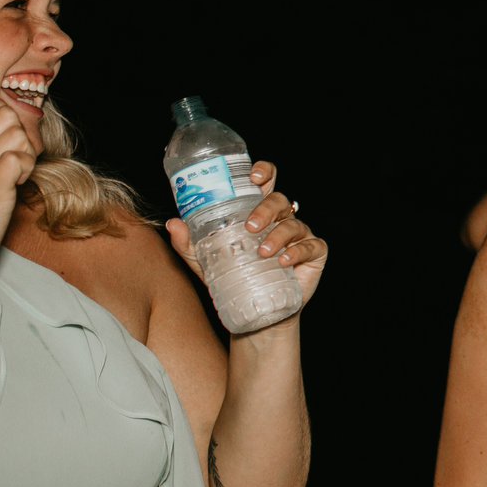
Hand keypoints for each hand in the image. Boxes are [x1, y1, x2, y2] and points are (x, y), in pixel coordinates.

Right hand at [0, 98, 39, 297]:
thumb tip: (0, 141)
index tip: (5, 137)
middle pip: (2, 114)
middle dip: (20, 132)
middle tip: (17, 159)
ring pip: (15, 134)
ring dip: (26, 153)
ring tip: (16, 175)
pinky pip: (18, 159)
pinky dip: (27, 169)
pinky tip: (19, 185)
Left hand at [165, 160, 327, 314]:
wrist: (257, 314)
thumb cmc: (234, 279)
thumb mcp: (206, 261)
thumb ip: (189, 243)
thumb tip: (173, 223)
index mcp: (258, 212)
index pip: (266, 182)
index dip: (264, 172)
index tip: (253, 177)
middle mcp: (281, 219)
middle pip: (279, 199)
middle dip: (265, 209)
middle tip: (250, 226)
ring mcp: (300, 236)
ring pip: (294, 223)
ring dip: (278, 235)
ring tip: (262, 252)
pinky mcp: (314, 254)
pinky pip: (311, 246)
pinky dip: (298, 252)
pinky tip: (283, 261)